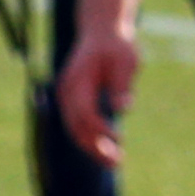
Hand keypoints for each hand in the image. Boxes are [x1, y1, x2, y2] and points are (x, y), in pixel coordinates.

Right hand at [55, 28, 137, 167]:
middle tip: (117, 162)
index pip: (84, 112)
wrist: (103, 32)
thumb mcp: (127, 61)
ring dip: (93, 147)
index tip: (120, 138)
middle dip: (95, 147)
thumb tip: (122, 109)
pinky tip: (107, 150)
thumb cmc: (117, 46)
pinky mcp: (74, 101)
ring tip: (114, 162)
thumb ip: (122, 84)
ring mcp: (67, 97)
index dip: (100, 128)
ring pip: (75, 129)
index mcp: (77, 80)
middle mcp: (67, 91)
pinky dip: (91, 138)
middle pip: (76, 126)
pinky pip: (78, 124)